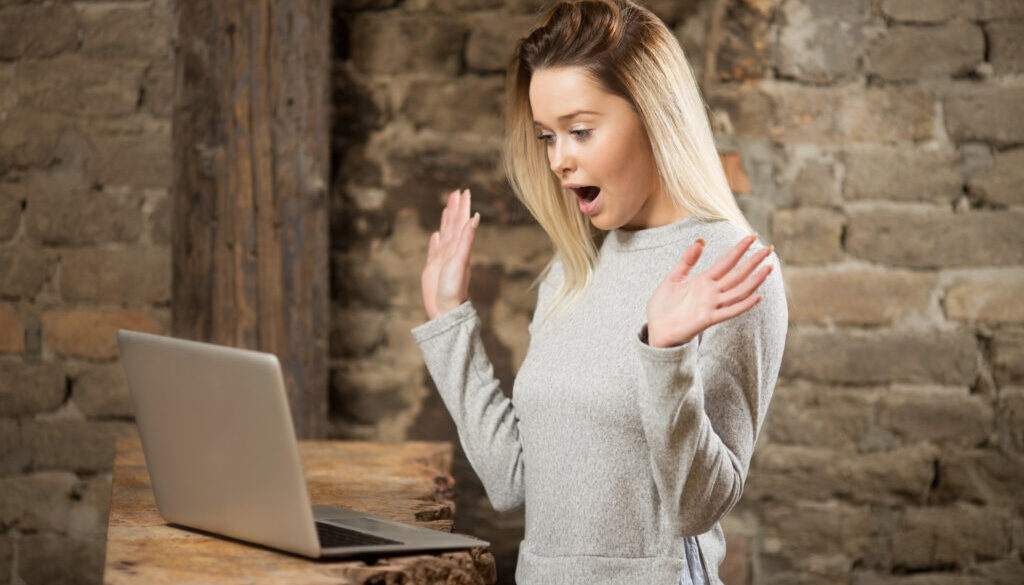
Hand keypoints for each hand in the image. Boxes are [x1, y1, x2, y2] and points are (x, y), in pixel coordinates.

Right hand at [421, 189, 479, 319]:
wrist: (445, 309)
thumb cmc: (454, 288)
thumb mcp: (460, 261)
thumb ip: (466, 239)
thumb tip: (474, 218)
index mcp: (459, 246)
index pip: (461, 221)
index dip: (462, 206)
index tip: (464, 191)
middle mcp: (452, 249)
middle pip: (453, 224)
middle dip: (455, 208)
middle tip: (456, 192)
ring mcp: (442, 257)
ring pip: (444, 233)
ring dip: (446, 220)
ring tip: (447, 208)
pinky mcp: (432, 267)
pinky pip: (434, 249)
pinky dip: (435, 240)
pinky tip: (436, 235)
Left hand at [645, 234, 773, 347]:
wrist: (655, 329)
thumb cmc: (663, 306)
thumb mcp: (673, 277)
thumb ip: (687, 260)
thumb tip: (701, 241)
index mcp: (704, 280)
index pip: (727, 261)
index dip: (739, 249)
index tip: (752, 236)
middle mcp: (712, 292)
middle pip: (737, 274)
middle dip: (753, 261)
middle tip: (769, 248)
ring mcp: (711, 305)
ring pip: (739, 291)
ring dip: (754, 280)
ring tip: (768, 268)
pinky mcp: (708, 319)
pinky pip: (730, 311)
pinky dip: (744, 305)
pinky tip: (758, 296)